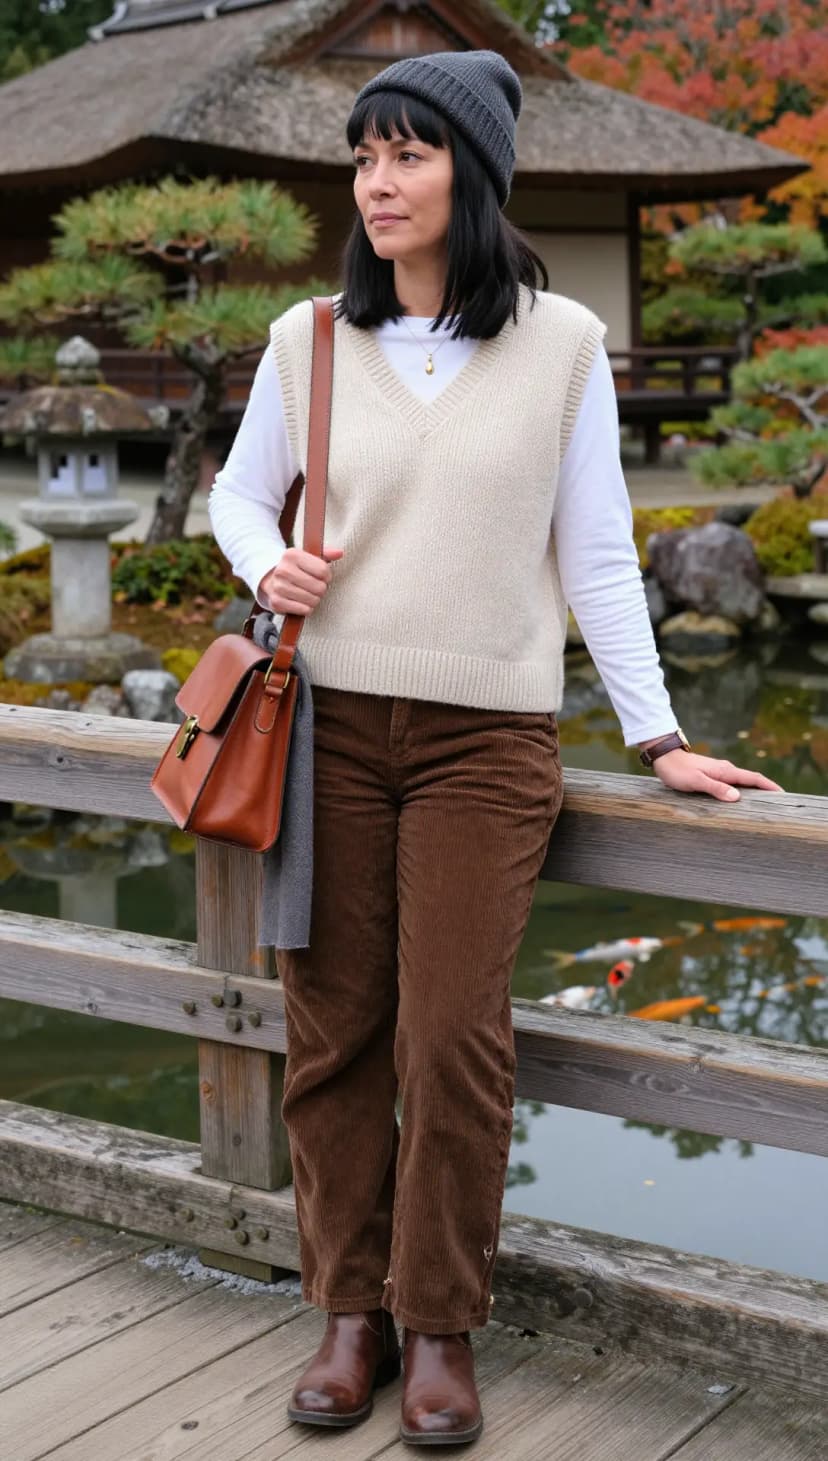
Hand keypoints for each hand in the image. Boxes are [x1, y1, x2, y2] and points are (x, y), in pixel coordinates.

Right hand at [258, 545, 343, 615]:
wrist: (271, 579)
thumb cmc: (296, 568)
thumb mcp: (308, 557)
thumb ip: (325, 554)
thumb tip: (340, 553)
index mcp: (292, 555)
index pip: (323, 571)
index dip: (327, 576)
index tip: (322, 577)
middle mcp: (283, 570)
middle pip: (319, 587)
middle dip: (321, 589)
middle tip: (315, 587)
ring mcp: (278, 587)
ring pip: (313, 600)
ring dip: (314, 599)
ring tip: (308, 594)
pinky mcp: (277, 603)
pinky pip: (304, 610)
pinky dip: (306, 608)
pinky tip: (301, 602)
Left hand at [652, 749, 784, 800]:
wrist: (664, 756)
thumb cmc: (677, 770)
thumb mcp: (696, 782)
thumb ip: (715, 788)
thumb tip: (737, 797)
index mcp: (725, 771)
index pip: (753, 778)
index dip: (769, 786)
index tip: (783, 794)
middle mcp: (725, 769)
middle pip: (751, 780)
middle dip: (766, 789)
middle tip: (779, 802)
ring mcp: (719, 771)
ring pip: (742, 781)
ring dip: (754, 790)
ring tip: (764, 802)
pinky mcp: (712, 774)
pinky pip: (732, 782)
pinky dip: (741, 789)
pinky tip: (740, 798)